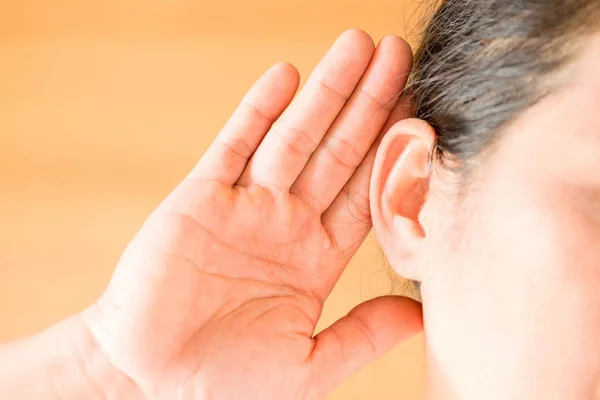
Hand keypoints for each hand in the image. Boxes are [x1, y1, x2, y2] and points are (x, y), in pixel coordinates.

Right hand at [83, 30, 421, 399]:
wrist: (148, 385)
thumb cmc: (224, 386)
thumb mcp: (308, 365)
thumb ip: (363, 334)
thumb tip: (422, 314)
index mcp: (315, 260)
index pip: (365, 194)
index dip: (393, 153)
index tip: (421, 113)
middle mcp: (285, 225)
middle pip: (338, 153)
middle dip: (369, 104)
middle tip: (399, 56)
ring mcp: (244, 208)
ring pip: (294, 139)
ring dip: (324, 93)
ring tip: (355, 47)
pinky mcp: (200, 200)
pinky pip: (234, 146)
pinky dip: (258, 111)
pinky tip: (285, 77)